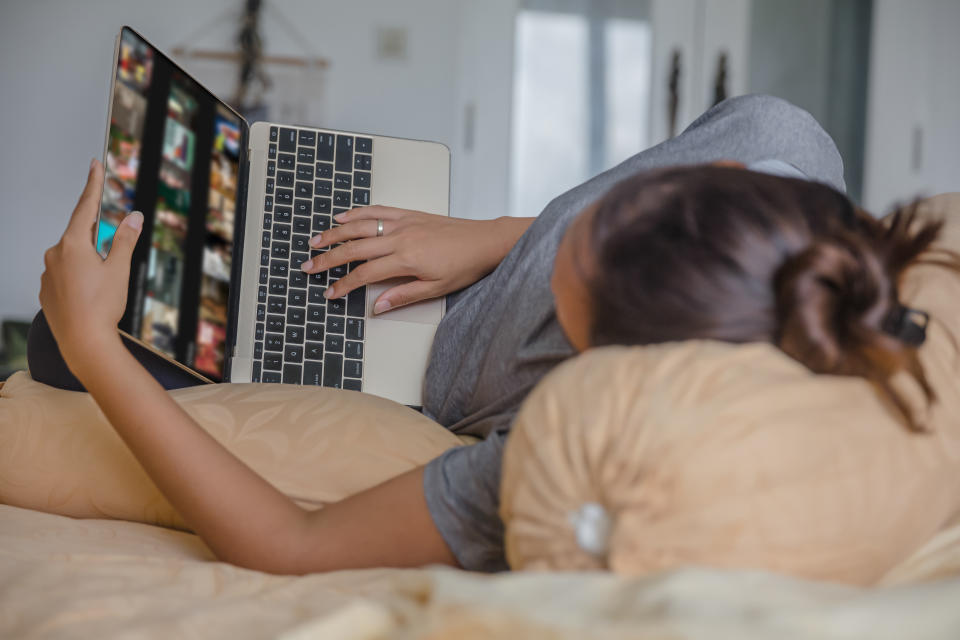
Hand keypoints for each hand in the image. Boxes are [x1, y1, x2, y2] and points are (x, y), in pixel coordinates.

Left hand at [39, 159, 143, 371]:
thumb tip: (133, 217)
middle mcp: (55, 255)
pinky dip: (79, 281)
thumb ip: (124, 240)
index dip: (93, 185)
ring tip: (103, 290)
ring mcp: (48, 274)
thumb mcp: (119, 269)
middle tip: (112, 264)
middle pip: (80, 236)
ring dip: (89, 265)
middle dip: (98, 242)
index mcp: (72, 245)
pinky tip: (91, 298)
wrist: (83, 343)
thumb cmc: (101, 307)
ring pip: (73, 259)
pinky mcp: (47, 291)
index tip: (94, 165)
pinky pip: (65, 277)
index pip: (85, 207)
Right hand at [302, 205, 533, 312]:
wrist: (485, 241)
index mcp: (406, 260)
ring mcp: (403, 223)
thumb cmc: (465, 266)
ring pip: (360, 226)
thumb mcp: (436, 289)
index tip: (330, 293)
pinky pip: (377, 211)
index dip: (344, 285)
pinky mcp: (409, 214)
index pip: (364, 274)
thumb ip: (404, 295)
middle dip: (328, 259)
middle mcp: (400, 238)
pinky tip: (343, 215)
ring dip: (335, 232)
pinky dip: (357, 212)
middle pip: (354, 248)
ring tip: (315, 240)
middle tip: (308, 266)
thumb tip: (377, 307)